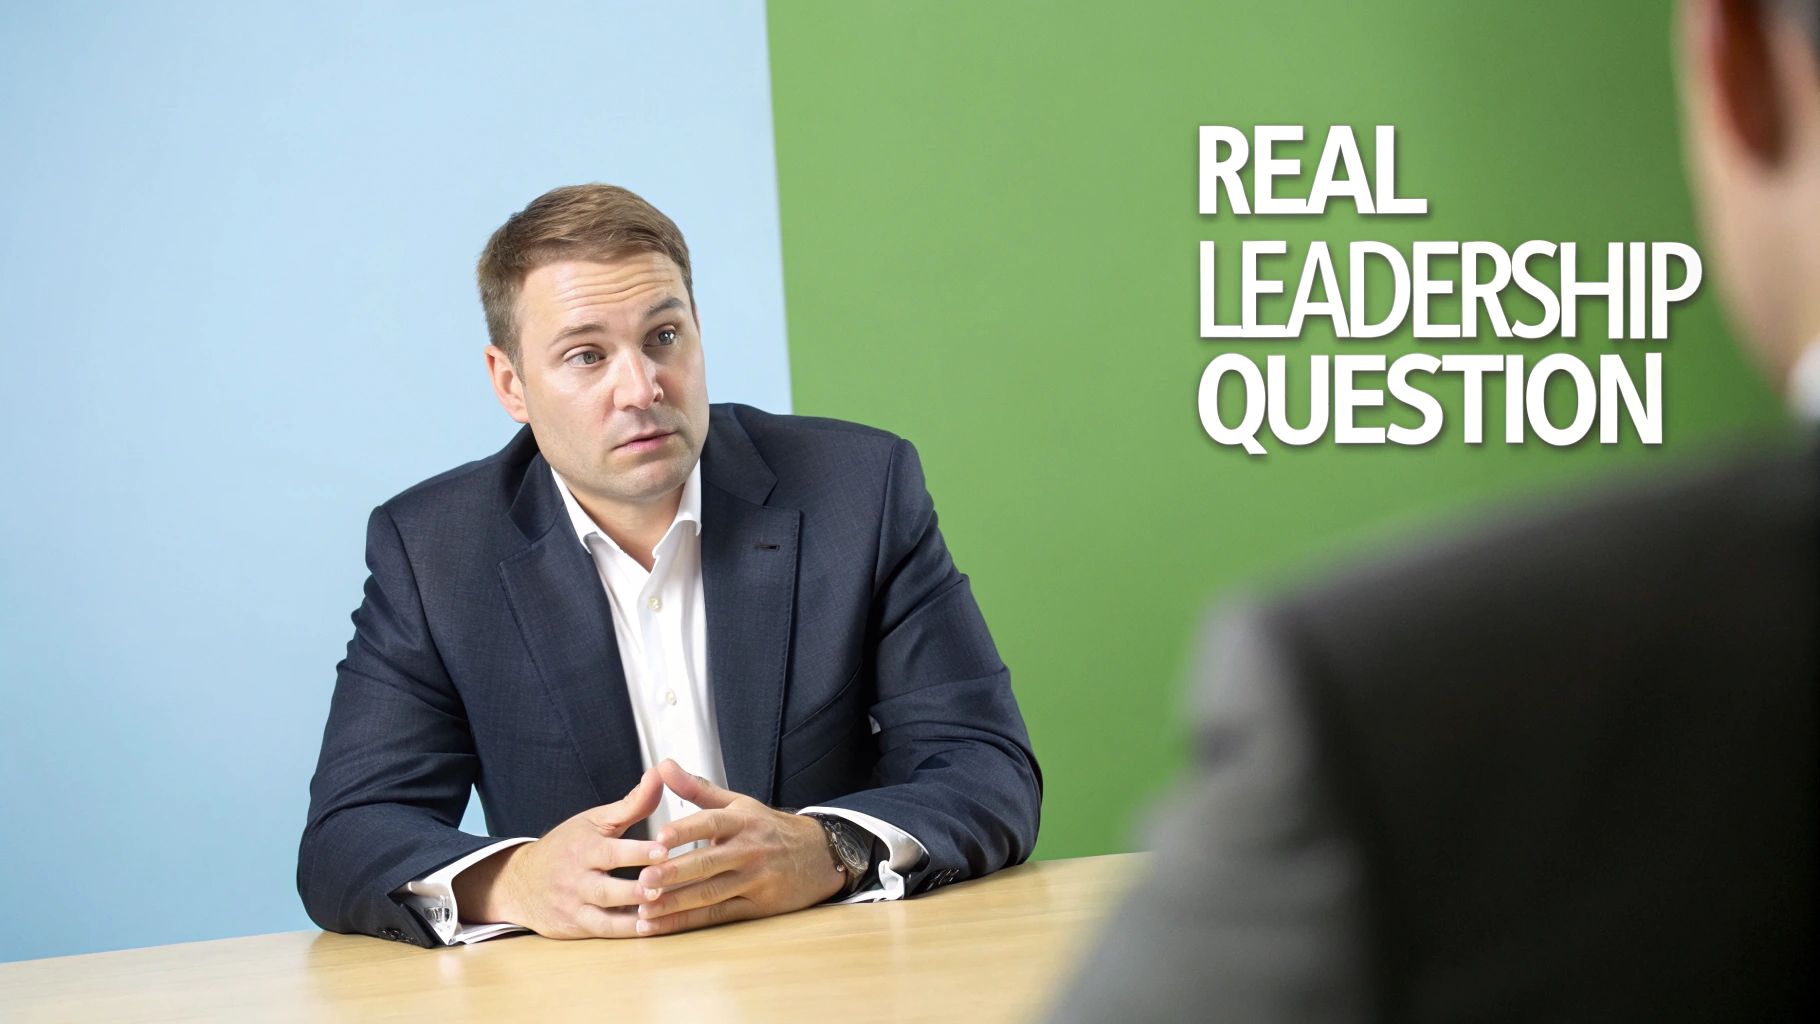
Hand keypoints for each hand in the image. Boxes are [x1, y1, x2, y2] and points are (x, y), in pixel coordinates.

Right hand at [453, 767, 671, 938]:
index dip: (637, 852)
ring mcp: (575, 907)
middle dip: (636, 889)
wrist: (520, 882)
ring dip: (634, 917)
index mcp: (584, 849)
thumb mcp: (595, 820)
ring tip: (661, 912)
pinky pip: (603, 933)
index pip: (611, 851)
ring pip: (605, 918)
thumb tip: (660, 774)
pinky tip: (649, 928)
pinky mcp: (576, 928)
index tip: (663, 850)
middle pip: (607, 888)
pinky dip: (625, 932)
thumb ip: (632, 803)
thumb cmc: (567, 846)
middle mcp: (576, 880)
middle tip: (664, 887)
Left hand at [633, 759, 846, 935]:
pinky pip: (719, 916)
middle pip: (709, 862)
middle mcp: (750, 849)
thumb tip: (663, 766)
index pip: (712, 821)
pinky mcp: (759, 907)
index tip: (658, 838)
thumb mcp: (739, 803)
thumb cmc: (770, 828)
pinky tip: (663, 925)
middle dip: (675, 872)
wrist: (821, 854)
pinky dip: (689, 922)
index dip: (685, 830)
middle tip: (643, 879)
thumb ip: (698, 788)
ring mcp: (756, 880)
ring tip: (645, 908)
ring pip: (711, 893)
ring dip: (676, 903)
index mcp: (743, 821)